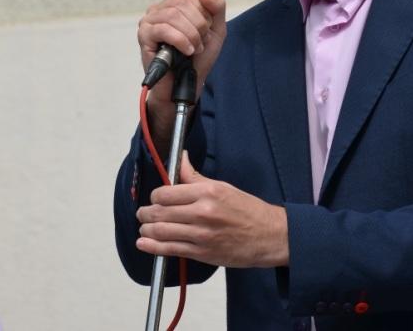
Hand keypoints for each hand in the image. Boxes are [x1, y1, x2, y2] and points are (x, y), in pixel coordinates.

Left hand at [135, 153, 288, 267]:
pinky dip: (152, 247)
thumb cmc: (248, 210)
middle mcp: (202, 213)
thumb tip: (181, 159)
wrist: (269, 236)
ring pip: (161, 231)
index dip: (155, 196)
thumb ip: (195, 176)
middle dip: (146, 213)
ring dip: (147, 229)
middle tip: (143, 213)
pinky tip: (143, 243)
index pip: (166, 193)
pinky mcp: (202, 253)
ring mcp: (201, 235)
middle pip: (159, 212)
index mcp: (207, 192)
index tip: (156, 198)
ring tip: (144, 227)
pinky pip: (170, 250)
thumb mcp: (222, 187)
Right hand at [137, 0, 226, 150]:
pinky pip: (163, 29)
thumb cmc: (198, 57)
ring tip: (194, 48)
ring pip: (174, 15)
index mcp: (175, 3)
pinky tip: (186, 51)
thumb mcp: (216, 29)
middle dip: (199, 24)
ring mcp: (149, 21)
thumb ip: (217, 7)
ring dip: (191, 34)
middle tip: (201, 41)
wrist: (187, 83)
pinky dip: (180, 40)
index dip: (202, 10)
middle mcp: (159, 8)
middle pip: (182, 2)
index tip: (206, 29)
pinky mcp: (144, 36)